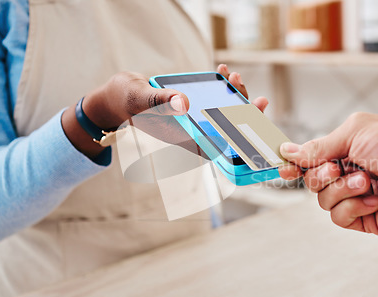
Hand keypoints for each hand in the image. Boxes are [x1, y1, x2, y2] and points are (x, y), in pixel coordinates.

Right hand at [62, 68, 267, 158]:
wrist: (117, 95)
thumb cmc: (126, 99)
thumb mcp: (141, 99)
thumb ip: (161, 102)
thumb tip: (183, 104)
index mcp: (179, 136)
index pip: (214, 143)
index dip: (236, 138)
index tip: (253, 129)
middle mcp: (188, 129)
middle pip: (223, 128)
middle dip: (243, 116)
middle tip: (259, 101)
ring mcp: (190, 118)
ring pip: (219, 112)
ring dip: (233, 97)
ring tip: (237, 77)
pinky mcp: (189, 106)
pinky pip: (211, 99)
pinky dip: (220, 87)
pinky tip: (225, 72)